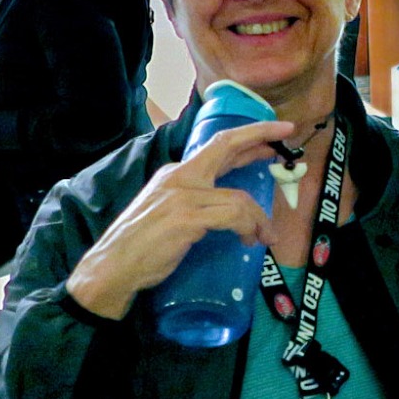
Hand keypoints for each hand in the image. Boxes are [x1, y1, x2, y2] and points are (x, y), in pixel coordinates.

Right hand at [64, 119, 293, 319]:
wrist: (112, 268)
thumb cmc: (142, 245)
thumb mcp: (169, 211)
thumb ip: (196, 200)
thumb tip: (231, 202)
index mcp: (176, 174)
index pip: (217, 145)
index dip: (249, 135)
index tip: (276, 131)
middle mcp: (179, 177)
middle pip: (226, 146)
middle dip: (260, 138)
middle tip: (286, 139)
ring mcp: (183, 196)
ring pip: (239, 197)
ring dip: (259, 218)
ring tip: (263, 236)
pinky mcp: (187, 218)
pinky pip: (234, 216)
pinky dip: (248, 227)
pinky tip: (248, 240)